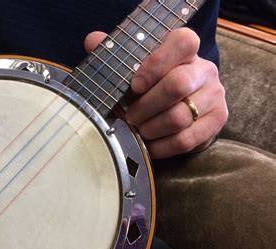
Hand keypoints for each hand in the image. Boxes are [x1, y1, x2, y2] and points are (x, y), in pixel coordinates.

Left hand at [84, 28, 227, 158]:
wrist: (182, 109)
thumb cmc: (152, 87)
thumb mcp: (136, 70)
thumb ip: (117, 55)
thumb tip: (92, 40)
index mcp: (185, 50)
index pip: (181, 43)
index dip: (155, 65)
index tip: (134, 85)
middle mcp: (205, 70)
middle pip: (177, 84)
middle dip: (145, 106)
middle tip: (130, 116)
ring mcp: (214, 96)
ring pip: (179, 116)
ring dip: (151, 128)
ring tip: (139, 130)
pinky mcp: (217, 121)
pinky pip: (185, 140)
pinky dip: (161, 146)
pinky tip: (150, 145)